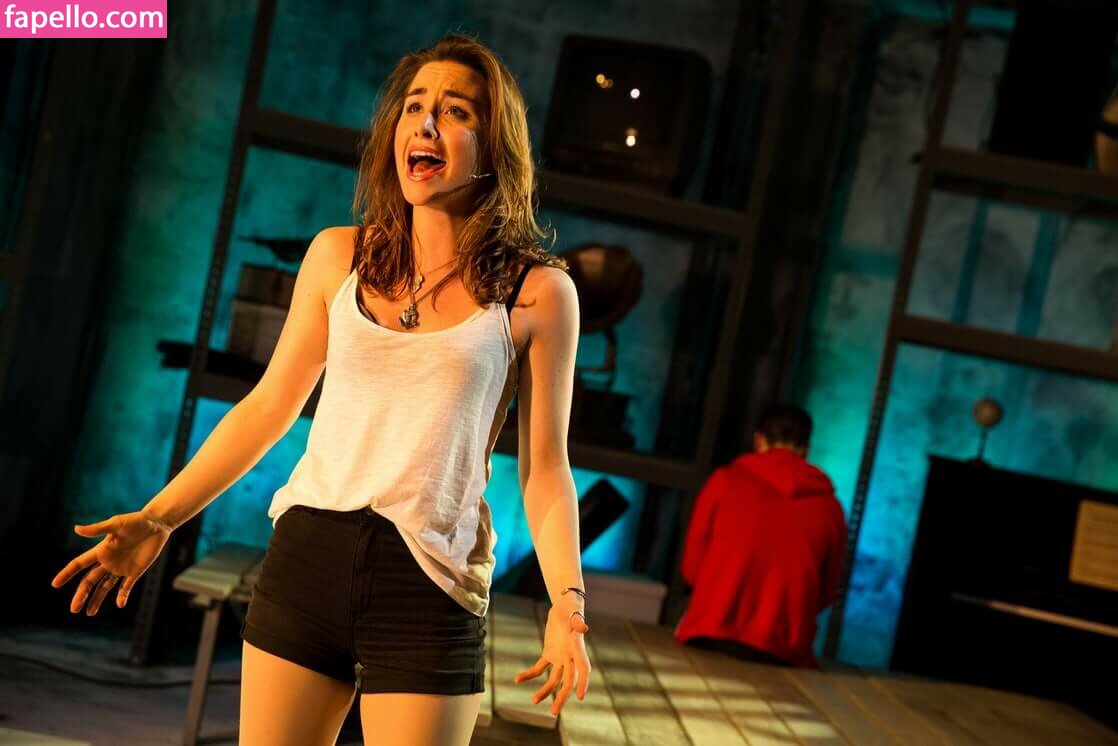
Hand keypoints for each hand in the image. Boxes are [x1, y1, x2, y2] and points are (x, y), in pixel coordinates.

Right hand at [50, 510, 171, 615]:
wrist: (158, 524)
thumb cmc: (136, 520)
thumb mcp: (117, 524)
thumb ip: (98, 529)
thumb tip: (76, 529)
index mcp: (101, 550)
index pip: (79, 564)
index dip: (67, 573)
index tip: (55, 584)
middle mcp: (108, 561)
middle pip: (90, 581)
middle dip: (81, 595)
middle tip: (74, 610)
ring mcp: (121, 567)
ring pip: (105, 587)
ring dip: (97, 599)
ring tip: (89, 613)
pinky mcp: (135, 571)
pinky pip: (126, 587)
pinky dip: (122, 596)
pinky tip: (120, 604)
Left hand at [512, 603, 590, 716]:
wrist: (564, 605)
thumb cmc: (571, 607)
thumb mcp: (573, 612)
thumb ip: (578, 621)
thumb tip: (584, 628)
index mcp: (578, 648)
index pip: (583, 669)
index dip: (583, 683)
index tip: (580, 697)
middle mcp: (571, 657)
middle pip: (568, 681)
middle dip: (561, 697)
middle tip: (554, 713)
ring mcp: (560, 657)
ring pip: (554, 679)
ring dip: (545, 691)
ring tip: (533, 701)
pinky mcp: (549, 654)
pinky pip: (540, 668)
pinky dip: (529, 674)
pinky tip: (518, 679)